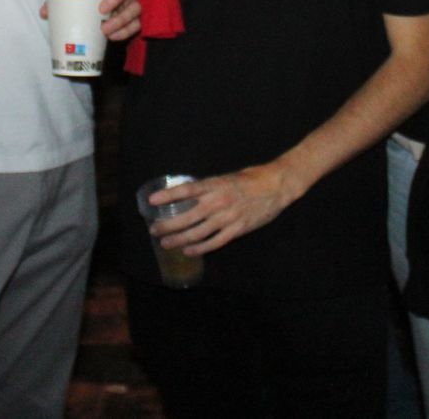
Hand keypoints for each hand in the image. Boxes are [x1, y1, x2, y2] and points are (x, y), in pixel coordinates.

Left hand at [63, 0, 141, 40]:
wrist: (95, 5)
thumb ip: (58, 0)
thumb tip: (43, 13)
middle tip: (102, 10)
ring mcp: (132, 1)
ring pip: (135, 7)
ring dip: (121, 19)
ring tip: (105, 30)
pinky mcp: (136, 17)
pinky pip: (137, 23)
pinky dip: (126, 31)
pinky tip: (113, 37)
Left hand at [149, 163, 299, 256]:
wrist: (276, 186)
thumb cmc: (251, 179)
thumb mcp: (227, 178)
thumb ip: (209, 187)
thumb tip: (189, 195)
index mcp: (215, 185)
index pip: (186, 190)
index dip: (168, 196)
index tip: (151, 201)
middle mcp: (219, 201)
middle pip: (188, 216)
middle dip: (168, 224)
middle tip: (154, 230)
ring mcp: (228, 217)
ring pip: (198, 232)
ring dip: (180, 239)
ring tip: (166, 243)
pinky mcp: (237, 229)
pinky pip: (215, 242)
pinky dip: (200, 248)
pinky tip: (189, 251)